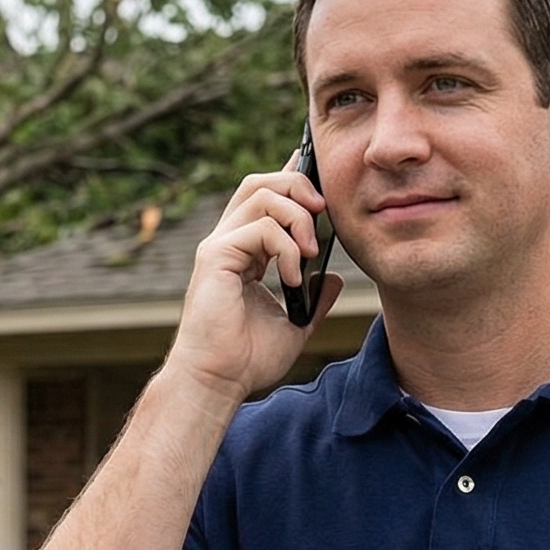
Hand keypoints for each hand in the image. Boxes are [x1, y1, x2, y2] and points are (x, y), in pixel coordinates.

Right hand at [165, 168, 340, 404]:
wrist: (219, 381)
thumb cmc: (247, 359)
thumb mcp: (296, 325)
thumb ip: (314, 299)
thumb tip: (334, 278)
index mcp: (244, 252)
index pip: (265, 199)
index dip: (290, 177)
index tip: (314, 168)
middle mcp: (228, 242)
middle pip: (260, 183)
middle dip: (297, 185)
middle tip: (322, 211)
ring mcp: (219, 247)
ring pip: (261, 194)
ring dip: (297, 216)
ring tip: (311, 252)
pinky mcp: (216, 256)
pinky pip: (259, 228)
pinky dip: (286, 248)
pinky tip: (292, 278)